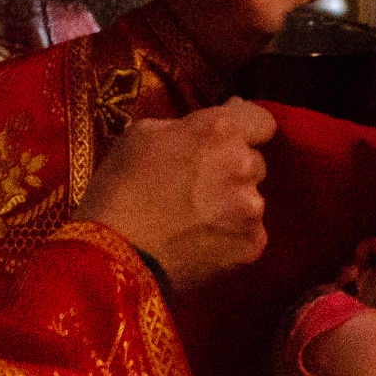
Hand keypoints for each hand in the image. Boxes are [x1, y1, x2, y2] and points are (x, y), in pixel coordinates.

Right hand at [77, 99, 277, 291]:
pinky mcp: (252, 244)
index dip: (246, 128)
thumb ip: (185, 127)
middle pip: (254, 162)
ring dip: (232, 204)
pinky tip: (201, 243)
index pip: (261, 121)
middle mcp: (243, 165)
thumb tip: (208, 128)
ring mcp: (251, 208)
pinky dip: (230, 236)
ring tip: (195, 220)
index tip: (227, 141)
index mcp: (218, 131)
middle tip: (198, 186)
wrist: (115, 254)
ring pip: (251, 199)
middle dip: (232, 170)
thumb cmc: (119, 188)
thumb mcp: (142, 135)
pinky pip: (248, 232)